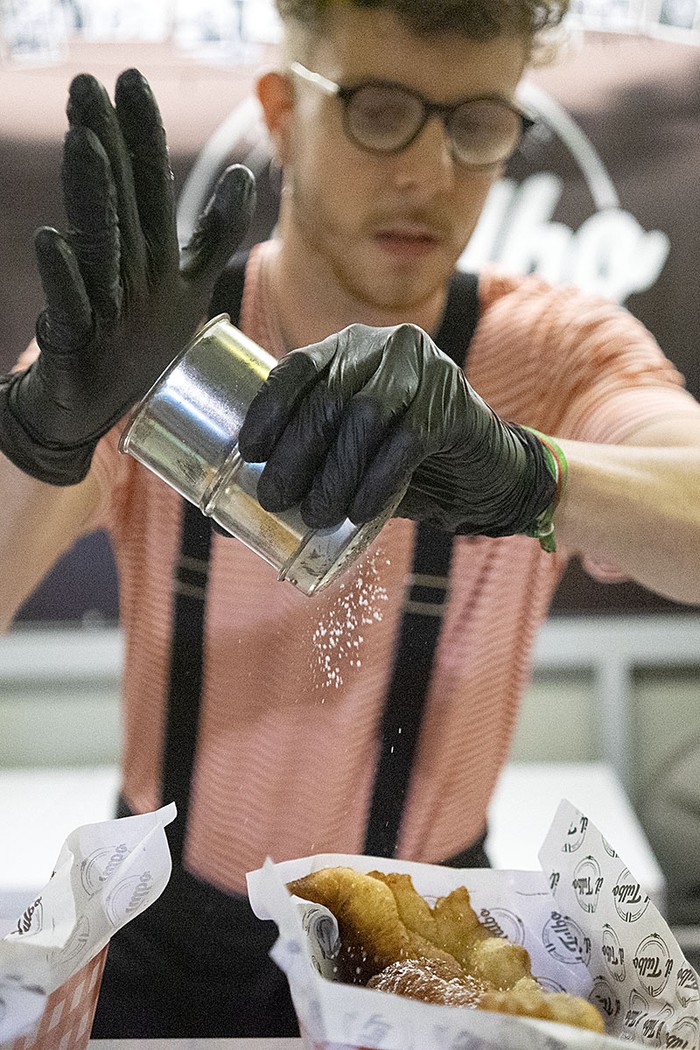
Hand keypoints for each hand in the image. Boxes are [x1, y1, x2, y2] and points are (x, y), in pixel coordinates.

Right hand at [0, 68, 254, 484]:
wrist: (84, 410)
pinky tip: (56, 242)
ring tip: (84, 144)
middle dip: (107, 145)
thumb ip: (211, 236)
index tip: (131, 81)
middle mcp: (122, 274)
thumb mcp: (188, 288)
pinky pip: (73, 310)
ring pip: (98, 247)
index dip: (142, 138)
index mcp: (150, 259)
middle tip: (87, 84)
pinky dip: (67, 279)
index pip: (147, 188)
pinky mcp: (73, 345)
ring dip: (93, 197)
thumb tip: (242, 175)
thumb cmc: (134, 345)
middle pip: (118, 204)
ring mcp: (97, 307)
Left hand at [237, 323, 556, 535]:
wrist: (480, 473)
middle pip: (328, 397)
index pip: (299, 367)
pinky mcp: (453, 403)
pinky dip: (377, 481)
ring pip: (365, 417)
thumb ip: (309, 462)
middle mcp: (385, 347)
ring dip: (335, 473)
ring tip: (318, 515)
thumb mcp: (350, 452)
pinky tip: (360, 511)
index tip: (250, 453)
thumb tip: (232, 512)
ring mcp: (424, 370)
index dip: (269, 408)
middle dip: (295, 453)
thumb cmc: (402, 464)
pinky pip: (406, 441)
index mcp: (350, 349)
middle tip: (276, 499)